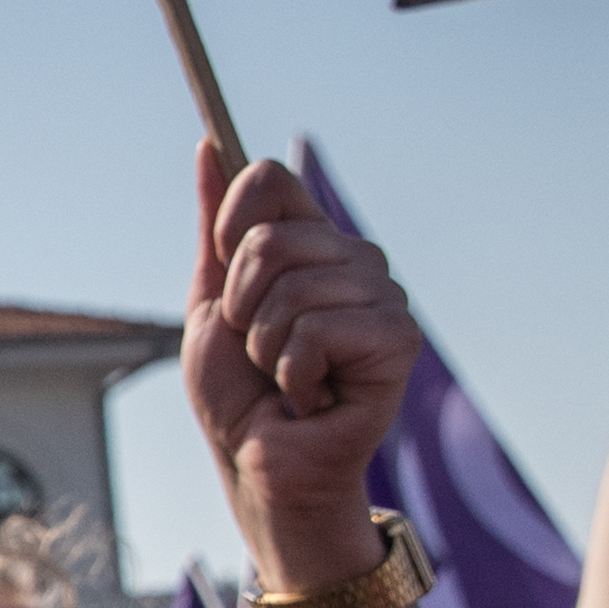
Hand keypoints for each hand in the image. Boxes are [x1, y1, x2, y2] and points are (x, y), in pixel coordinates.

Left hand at [180, 150, 420, 580]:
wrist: (258, 463)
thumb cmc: (237, 392)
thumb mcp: (210, 301)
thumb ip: (215, 227)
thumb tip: (209, 144)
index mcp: (311, 240)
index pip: (270, 179)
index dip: (229, 226)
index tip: (224, 276)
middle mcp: (353, 258)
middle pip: (271, 237)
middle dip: (240, 304)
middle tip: (258, 347)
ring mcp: (382, 295)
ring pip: (293, 289)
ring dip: (266, 346)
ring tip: (286, 376)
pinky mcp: (398, 339)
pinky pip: (318, 331)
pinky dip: (293, 373)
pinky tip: (311, 395)